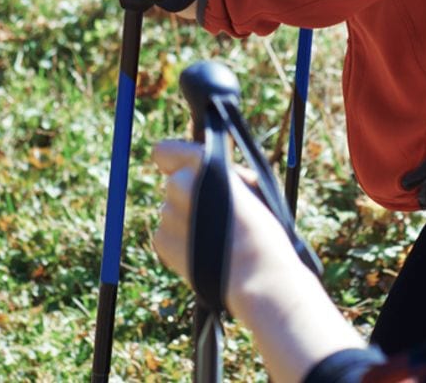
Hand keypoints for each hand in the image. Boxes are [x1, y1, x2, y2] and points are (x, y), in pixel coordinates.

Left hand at [152, 140, 362, 377]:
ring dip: (185, 220)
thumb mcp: (250, 186)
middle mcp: (181, 185)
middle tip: (213, 213)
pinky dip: (178, 241)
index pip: (165, 152)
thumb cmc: (263, 229)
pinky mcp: (162, 241)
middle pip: (173, 183)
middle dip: (188, 194)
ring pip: (170, 210)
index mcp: (205, 165)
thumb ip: (221, 172)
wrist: (258, 273)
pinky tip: (201, 249)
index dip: (172, 160)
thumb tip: (196, 170)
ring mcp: (168, 214)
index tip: (180, 169)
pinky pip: (164, 234)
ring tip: (213, 237)